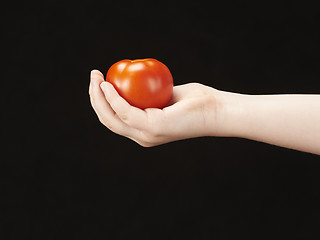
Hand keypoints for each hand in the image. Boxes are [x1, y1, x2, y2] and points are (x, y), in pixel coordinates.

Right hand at [89, 70, 225, 146]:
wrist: (217, 110)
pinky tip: (109, 85)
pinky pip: (127, 111)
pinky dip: (114, 98)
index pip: (115, 118)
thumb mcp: (168, 95)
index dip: (101, 101)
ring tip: (96, 76)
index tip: (98, 80)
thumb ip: (151, 94)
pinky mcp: (153, 128)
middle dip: (95, 98)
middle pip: (109, 119)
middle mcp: (142, 136)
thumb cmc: (196, 102)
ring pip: (112, 118)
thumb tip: (136, 80)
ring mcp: (147, 135)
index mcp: (144, 131)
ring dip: (99, 97)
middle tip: (93, 75)